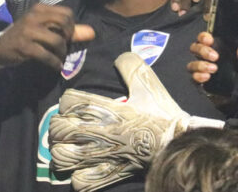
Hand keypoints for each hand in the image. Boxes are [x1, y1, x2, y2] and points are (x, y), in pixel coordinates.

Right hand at [0, 4, 95, 69]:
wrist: (0, 47)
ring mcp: (28, 31)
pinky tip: (55, 66)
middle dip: (69, 37)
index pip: (67, 13)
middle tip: (65, 46)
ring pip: (57, 40)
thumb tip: (92, 33)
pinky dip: (55, 63)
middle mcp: (34, 16)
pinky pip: (46, 55)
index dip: (72, 26)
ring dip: (62, 53)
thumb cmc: (26, 36)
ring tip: (60, 58)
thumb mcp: (45, 29)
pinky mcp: (24, 46)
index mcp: (40, 9)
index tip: (67, 36)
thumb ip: (69, 31)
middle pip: (64, 23)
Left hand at [50, 53, 197, 191]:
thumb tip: (119, 58)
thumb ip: (131, 67)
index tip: (73, 105)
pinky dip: (78, 177)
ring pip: (62, 158)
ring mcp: (102, 157)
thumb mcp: (148, 84)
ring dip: (62, 153)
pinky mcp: (109, 176)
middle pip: (58, 130)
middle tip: (66, 127)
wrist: (179, 142)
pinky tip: (82, 170)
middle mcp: (100, 132)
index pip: (68, 102)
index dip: (67, 102)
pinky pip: (80, 182)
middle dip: (58, 127)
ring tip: (69, 149)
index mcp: (107, 109)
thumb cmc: (161, 113)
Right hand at [187, 32, 237, 104]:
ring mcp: (203, 70)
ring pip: (192, 63)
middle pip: (195, 48)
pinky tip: (207, 78)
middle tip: (215, 57)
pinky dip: (198, 76)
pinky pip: (193, 77)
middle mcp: (208, 58)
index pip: (204, 38)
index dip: (203, 37)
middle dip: (203, 50)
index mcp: (218, 49)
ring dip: (200, 64)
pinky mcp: (201, 83)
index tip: (210, 40)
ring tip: (213, 69)